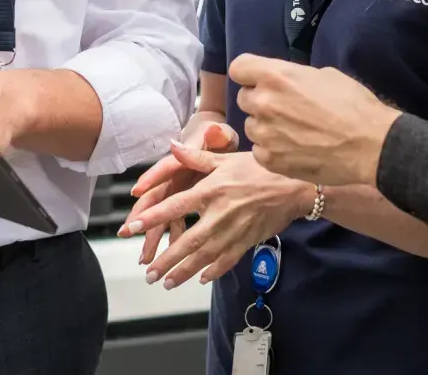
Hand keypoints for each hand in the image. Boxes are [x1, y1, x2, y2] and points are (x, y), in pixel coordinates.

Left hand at [124, 144, 313, 289]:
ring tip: (166, 282)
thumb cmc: (259, 168)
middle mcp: (220, 213)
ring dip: (184, 271)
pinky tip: (201, 278)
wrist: (294, 185)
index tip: (133, 227)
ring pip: (204, 256)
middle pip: (188, 240)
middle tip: (148, 273)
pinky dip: (213, 271)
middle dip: (166, 258)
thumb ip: (196, 156)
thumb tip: (172, 146)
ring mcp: (234, 231)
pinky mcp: (248, 241)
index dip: (153, 217)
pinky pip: (227, 260)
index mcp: (212, 190)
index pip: (176, 206)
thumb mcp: (226, 157)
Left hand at [229, 55, 398, 186]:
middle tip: (284, 108)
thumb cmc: (353, 105)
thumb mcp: (323, 75)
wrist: (370, 145)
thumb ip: (294, 77)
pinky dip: (272, 149)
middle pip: (244, 97)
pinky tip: (293, 148)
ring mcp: (265, 134)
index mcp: (275, 76)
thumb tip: (285, 82)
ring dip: (265, 126)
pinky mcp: (270, 160)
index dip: (249, 74)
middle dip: (260, 100)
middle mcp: (264, 102)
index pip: (238, 67)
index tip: (260, 80)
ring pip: (251, 125)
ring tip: (292, 131)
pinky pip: (259, 150)